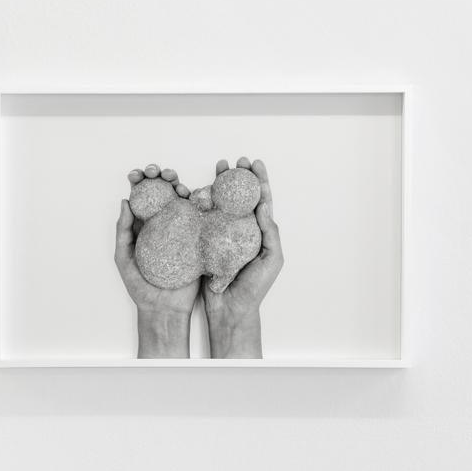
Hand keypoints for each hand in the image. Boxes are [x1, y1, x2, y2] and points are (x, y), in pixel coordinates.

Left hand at [115, 166, 198, 358]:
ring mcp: (181, 231)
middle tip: (157, 172)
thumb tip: (125, 202)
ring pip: (182, 200)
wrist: (163, 308)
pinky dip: (199, 203)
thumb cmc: (140, 287)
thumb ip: (123, 231)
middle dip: (160, 177)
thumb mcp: (123, 258)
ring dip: (179, 185)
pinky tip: (194, 196)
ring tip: (175, 183)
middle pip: (163, 193)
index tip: (137, 175)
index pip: (142, 196)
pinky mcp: (197, 240)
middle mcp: (163, 224)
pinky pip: (199, 217)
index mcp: (144, 226)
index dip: (139, 181)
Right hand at [203, 158, 282, 359]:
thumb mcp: (271, 260)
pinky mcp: (206, 241)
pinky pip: (203, 218)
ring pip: (221, 202)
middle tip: (236, 161)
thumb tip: (264, 205)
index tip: (255, 164)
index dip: (259, 181)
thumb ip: (271, 233)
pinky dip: (201, 202)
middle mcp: (241, 231)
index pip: (261, 201)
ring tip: (219, 167)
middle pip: (240, 196)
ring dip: (219, 183)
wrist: (230, 309)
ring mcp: (223, 235)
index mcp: (259, 233)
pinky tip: (200, 189)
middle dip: (238, 176)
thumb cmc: (255, 289)